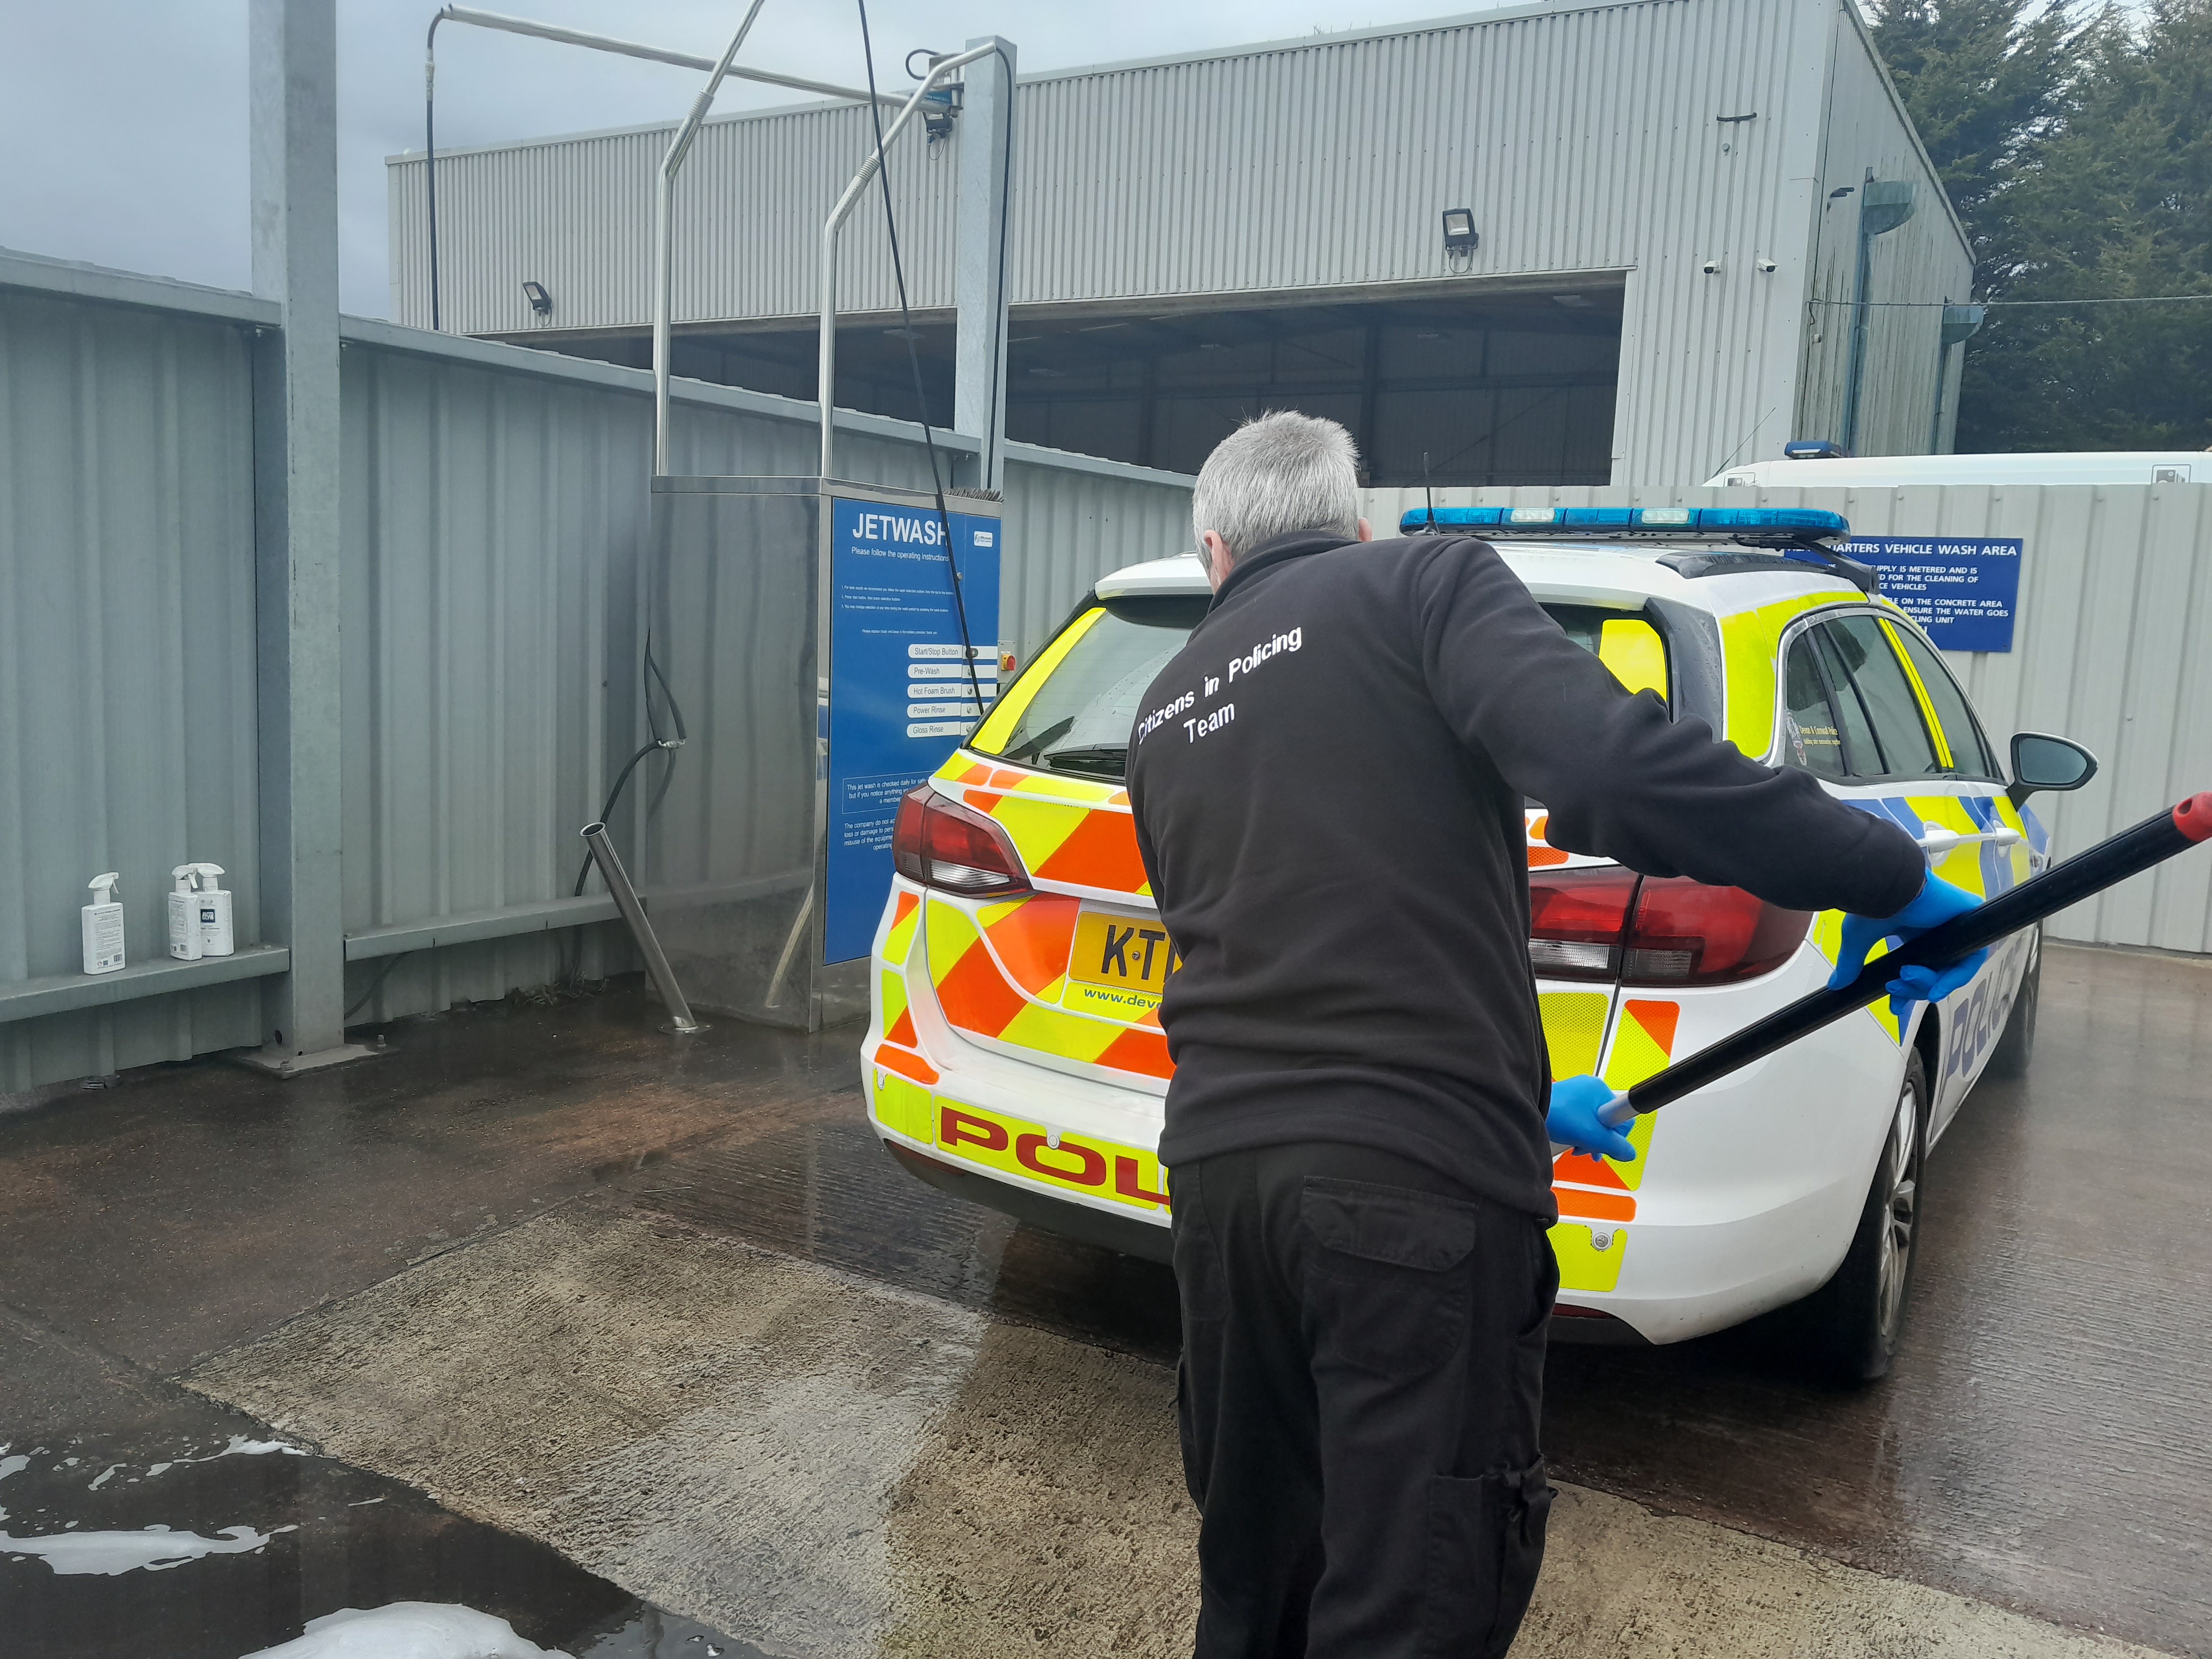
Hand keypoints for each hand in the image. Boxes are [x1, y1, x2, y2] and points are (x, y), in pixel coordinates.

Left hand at [1547, 1074, 1636, 1162]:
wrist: (1527, 1110)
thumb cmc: (1555, 1114)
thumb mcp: (1591, 1135)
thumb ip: (1615, 1146)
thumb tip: (1629, 1153)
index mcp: (1601, 1090)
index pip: (1623, 1118)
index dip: (1615, 1136)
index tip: (1605, 1143)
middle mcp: (1591, 1088)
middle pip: (1607, 1121)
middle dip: (1599, 1139)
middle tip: (1588, 1148)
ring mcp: (1578, 1092)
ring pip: (1593, 1121)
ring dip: (1587, 1136)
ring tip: (1575, 1142)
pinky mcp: (1566, 1099)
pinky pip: (1581, 1118)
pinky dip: (1577, 1130)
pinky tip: (1568, 1136)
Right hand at [1828, 872, 1988, 1018]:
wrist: (1891, 883)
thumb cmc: (1876, 900)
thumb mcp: (1859, 938)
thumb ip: (1851, 962)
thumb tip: (1836, 984)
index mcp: (1914, 933)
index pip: (1917, 968)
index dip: (1907, 991)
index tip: (1894, 1005)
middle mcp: (1936, 932)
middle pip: (1933, 974)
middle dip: (1913, 989)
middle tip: (1895, 987)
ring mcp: (1953, 929)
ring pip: (1950, 971)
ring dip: (1926, 985)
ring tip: (1906, 978)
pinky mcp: (1969, 924)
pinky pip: (1969, 962)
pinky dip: (1952, 980)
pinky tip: (1935, 989)